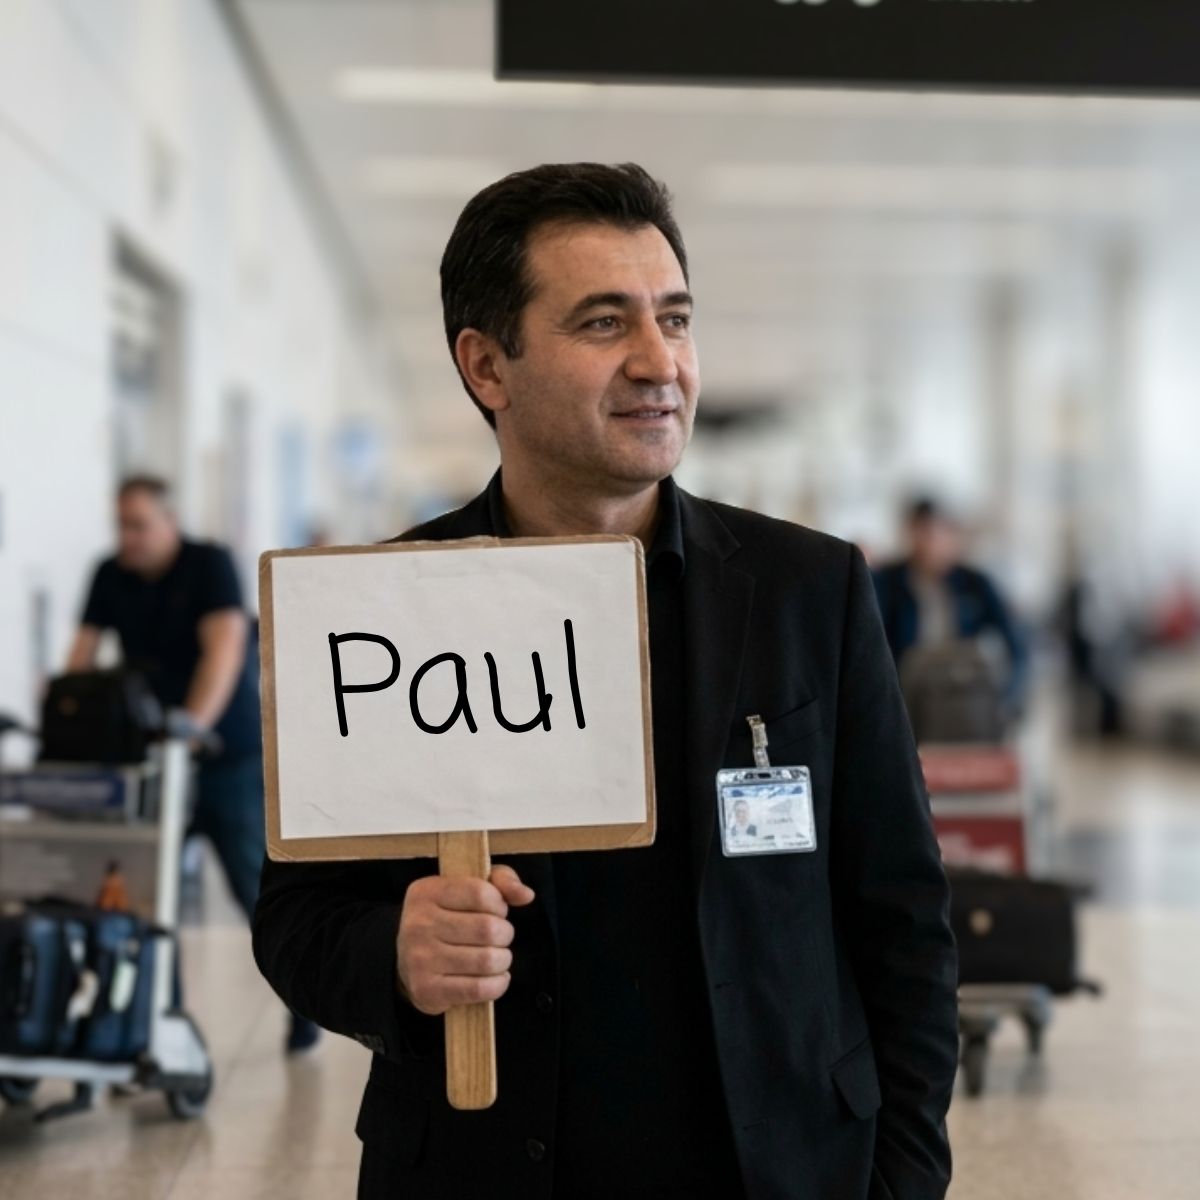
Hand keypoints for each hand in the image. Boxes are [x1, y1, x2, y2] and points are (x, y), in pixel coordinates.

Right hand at [396, 865, 535, 1015]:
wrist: (410, 961)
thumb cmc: (449, 918)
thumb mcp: (469, 887)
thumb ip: (501, 880)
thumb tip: (526, 895)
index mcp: (427, 892)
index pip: (480, 893)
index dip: (499, 904)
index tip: (496, 911)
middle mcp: (419, 924)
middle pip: (488, 929)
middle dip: (505, 934)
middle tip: (499, 937)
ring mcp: (420, 959)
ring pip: (487, 961)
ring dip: (503, 960)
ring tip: (498, 957)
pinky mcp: (427, 990)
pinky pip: (479, 989)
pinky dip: (498, 984)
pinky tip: (496, 977)